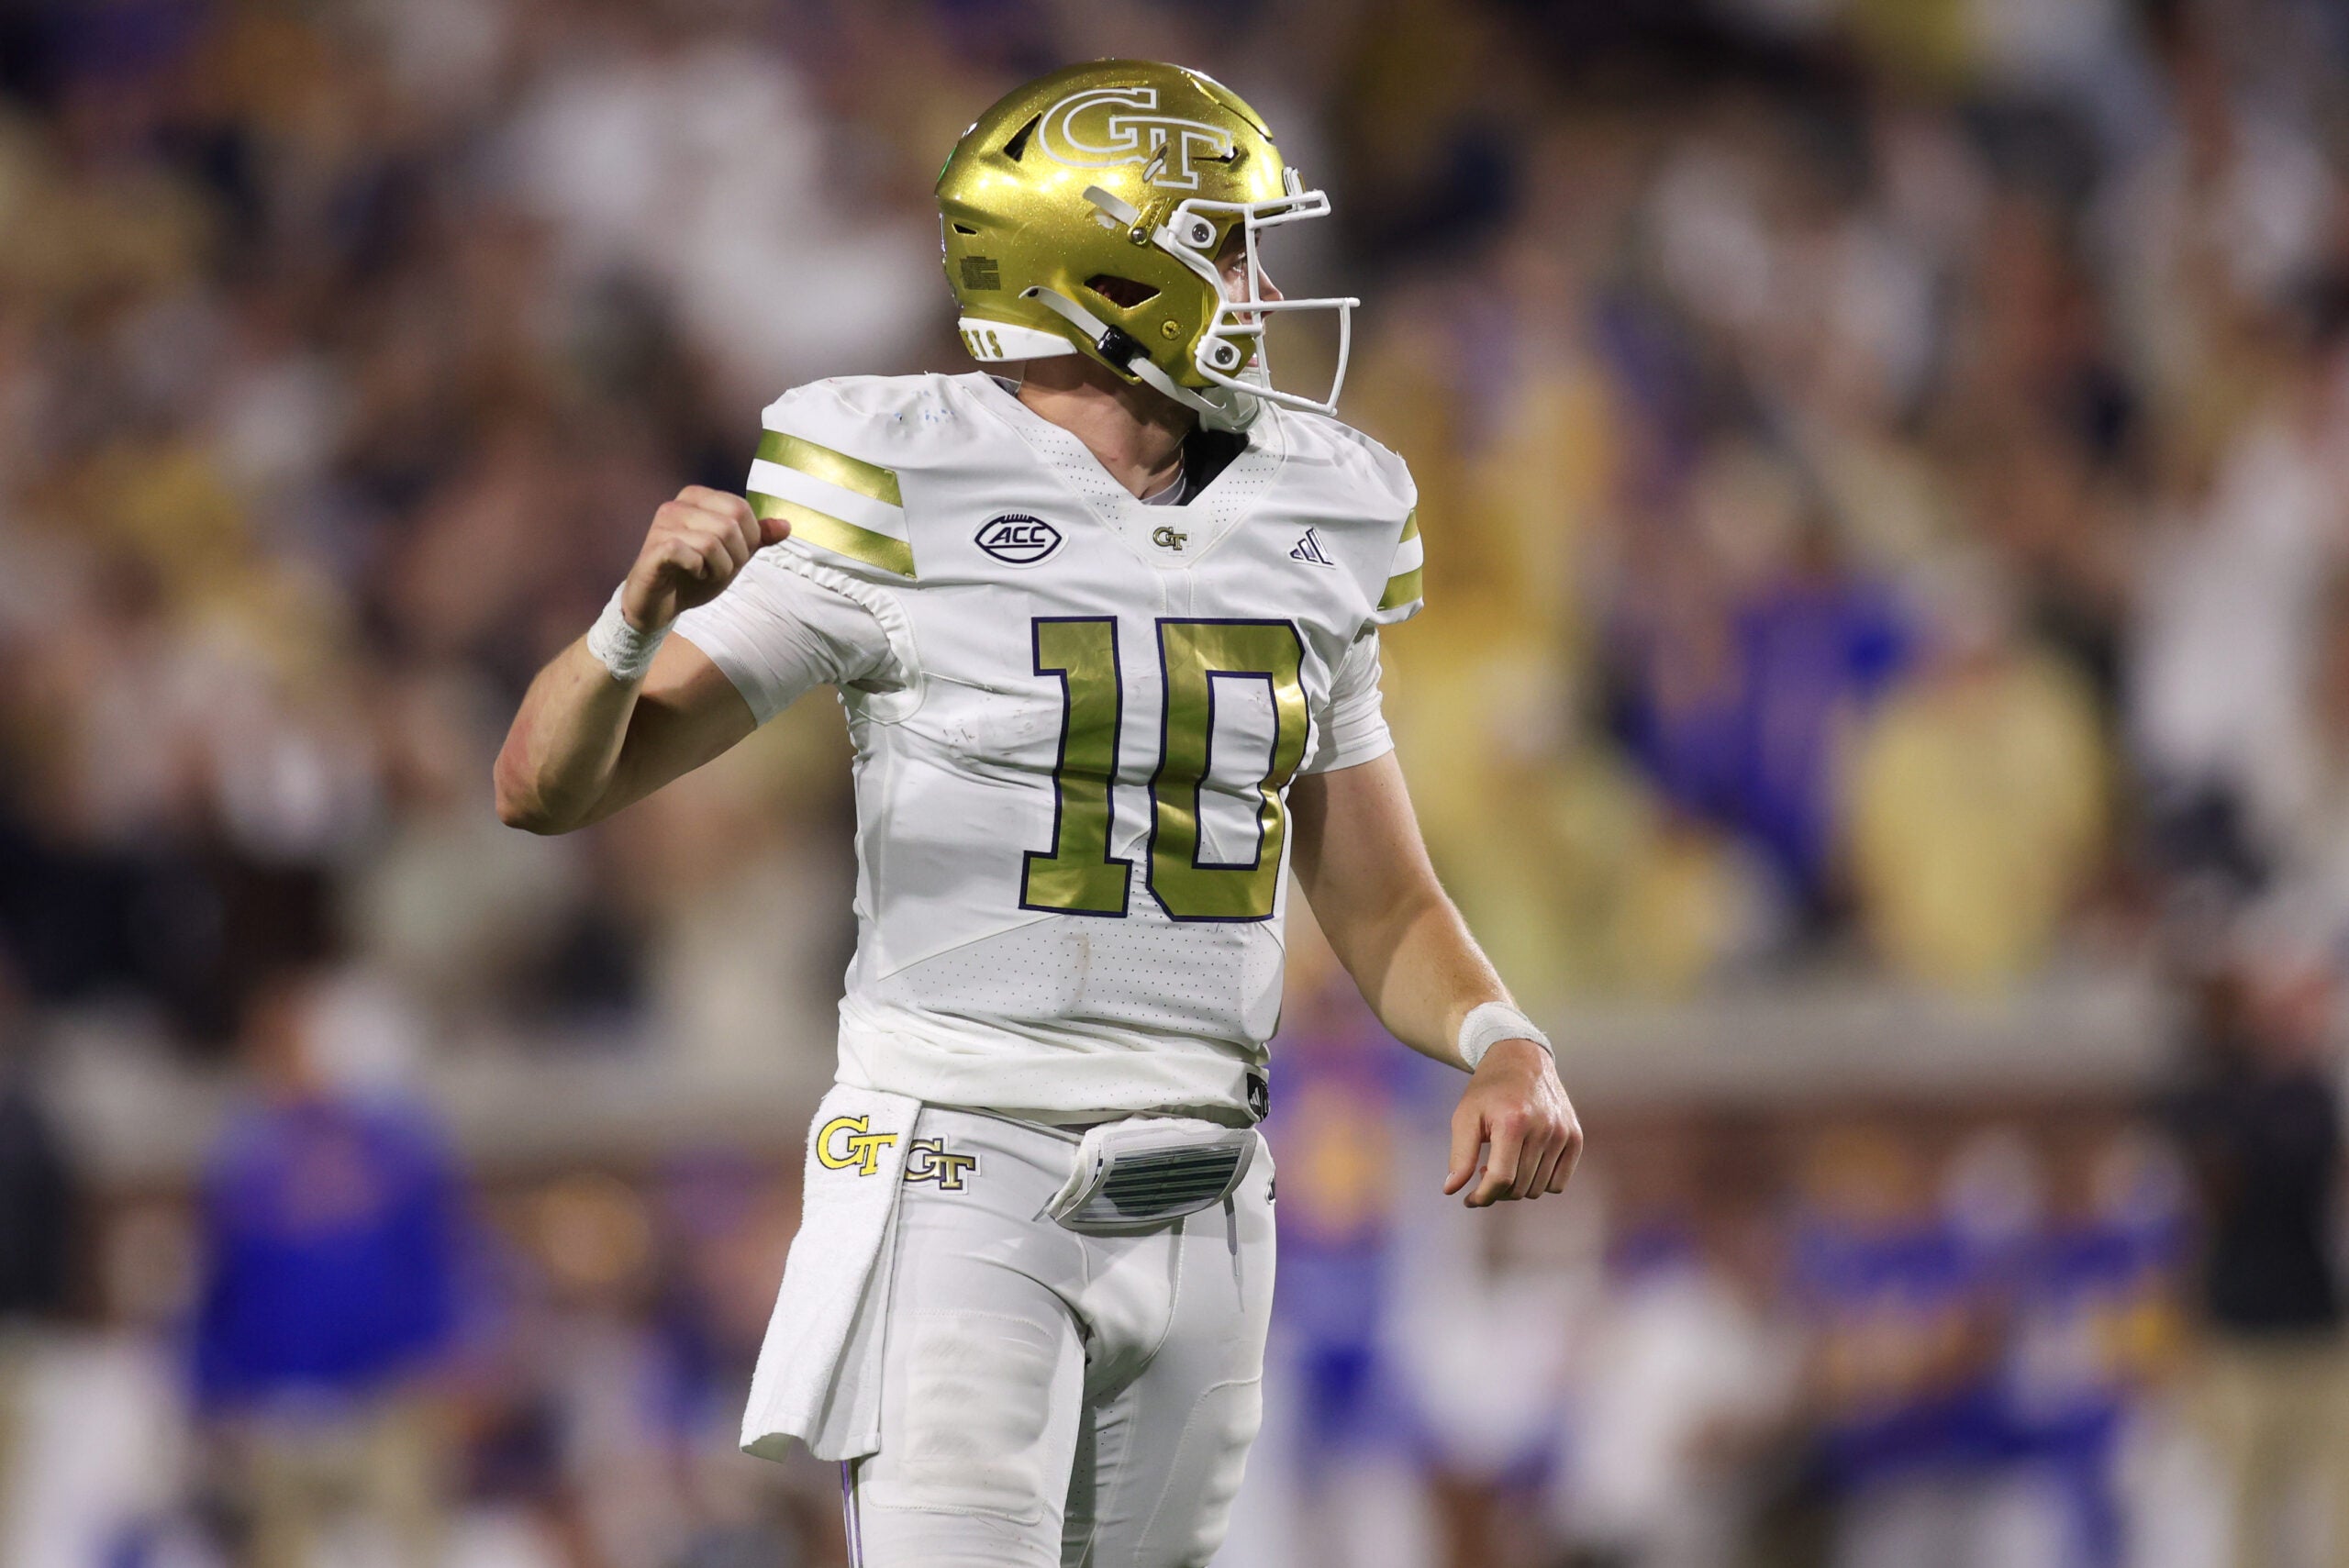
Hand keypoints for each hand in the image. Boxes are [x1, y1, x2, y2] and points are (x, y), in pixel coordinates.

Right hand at [621, 487, 786, 631]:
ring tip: (702, 573)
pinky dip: (699, 572)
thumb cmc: (693, 575)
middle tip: (716, 568)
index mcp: (697, 498)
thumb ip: (757, 538)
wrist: (658, 603)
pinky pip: (693, 555)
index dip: (747, 540)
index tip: (730, 556)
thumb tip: (786, 526)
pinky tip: (689, 575)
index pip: (742, 509)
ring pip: (713, 542)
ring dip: (718, 568)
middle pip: (730, 525)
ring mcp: (663, 524)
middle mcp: (677, 505)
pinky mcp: (655, 548)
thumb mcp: (732, 555)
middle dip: (734, 557)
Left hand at [1444, 1037, 1581, 1207]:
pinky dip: (1540, 1184)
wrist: (1521, 1060)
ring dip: (1517, 1188)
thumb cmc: (1488, 1090)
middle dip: (1496, 1191)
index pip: (1501, 1178)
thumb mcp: (1465, 1117)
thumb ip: (1459, 1156)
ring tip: (1502, 1166)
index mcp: (1513, 1122)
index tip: (1469, 1199)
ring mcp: (1563, 1133)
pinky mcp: (1575, 1137)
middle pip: (1519, 1187)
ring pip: (1538, 1189)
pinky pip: (1559, 1183)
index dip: (1482, 1196)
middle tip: (1483, 1174)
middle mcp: (1543, 1128)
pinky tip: (1524, 1168)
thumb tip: (1451, 1190)